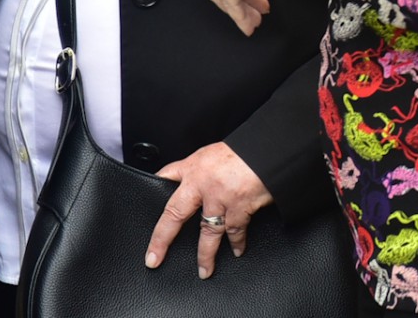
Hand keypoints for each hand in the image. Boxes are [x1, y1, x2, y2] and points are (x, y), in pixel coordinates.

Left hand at [144, 142, 272, 278]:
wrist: (272, 147)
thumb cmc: (247, 147)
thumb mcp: (217, 150)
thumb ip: (203, 166)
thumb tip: (193, 178)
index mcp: (195, 166)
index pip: (166, 177)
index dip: (153, 188)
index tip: (145, 203)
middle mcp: (203, 184)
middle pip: (174, 215)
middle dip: (162, 240)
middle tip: (154, 259)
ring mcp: (221, 198)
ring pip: (208, 233)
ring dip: (206, 255)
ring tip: (204, 270)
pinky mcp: (240, 207)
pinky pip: (236, 230)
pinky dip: (238, 242)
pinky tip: (237, 250)